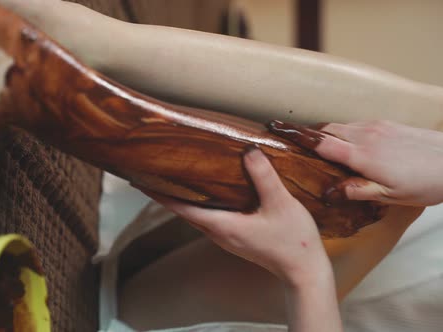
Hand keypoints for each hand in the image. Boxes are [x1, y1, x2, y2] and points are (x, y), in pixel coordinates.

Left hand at [140, 147, 330, 285]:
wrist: (304, 271)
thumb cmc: (294, 242)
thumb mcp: (281, 204)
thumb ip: (263, 177)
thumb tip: (248, 151)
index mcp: (223, 226)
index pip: (182, 208)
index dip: (160, 195)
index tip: (140, 182)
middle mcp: (218, 233)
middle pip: (184, 211)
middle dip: (166, 193)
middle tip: (151, 173)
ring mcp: (226, 237)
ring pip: (196, 214)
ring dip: (182, 198)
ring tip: (173, 177)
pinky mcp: (235, 236)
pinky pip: (209, 216)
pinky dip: (200, 203)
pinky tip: (206, 191)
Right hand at [269, 120, 442, 205]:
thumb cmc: (427, 181)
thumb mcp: (391, 196)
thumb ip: (357, 191)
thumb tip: (328, 192)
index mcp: (362, 155)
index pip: (320, 143)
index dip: (297, 136)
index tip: (277, 130)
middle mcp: (365, 135)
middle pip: (326, 130)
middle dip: (306, 133)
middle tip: (289, 137)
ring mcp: (376, 126)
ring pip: (341, 126)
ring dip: (325, 133)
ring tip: (315, 143)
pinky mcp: (386, 124)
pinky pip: (356, 125)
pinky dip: (343, 132)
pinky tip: (346, 143)